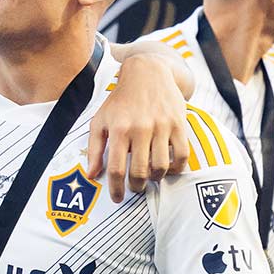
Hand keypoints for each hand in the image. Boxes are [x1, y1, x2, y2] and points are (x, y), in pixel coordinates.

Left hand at [85, 49, 190, 200]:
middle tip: (136, 188)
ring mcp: (162, 127)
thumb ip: (94, 147)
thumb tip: (92, 174)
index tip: (117, 198)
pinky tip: (168, 168)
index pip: (116, 168)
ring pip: (162, 167)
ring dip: (156, 178)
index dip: (116, 188)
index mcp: (118, 128)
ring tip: (150, 177)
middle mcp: (140, 128)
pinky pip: (182, 156)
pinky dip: (177, 168)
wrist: (147, 74)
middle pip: (141, 171)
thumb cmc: (120, 101)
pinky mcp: (179, 125)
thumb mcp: (100, 119)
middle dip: (137, 186)